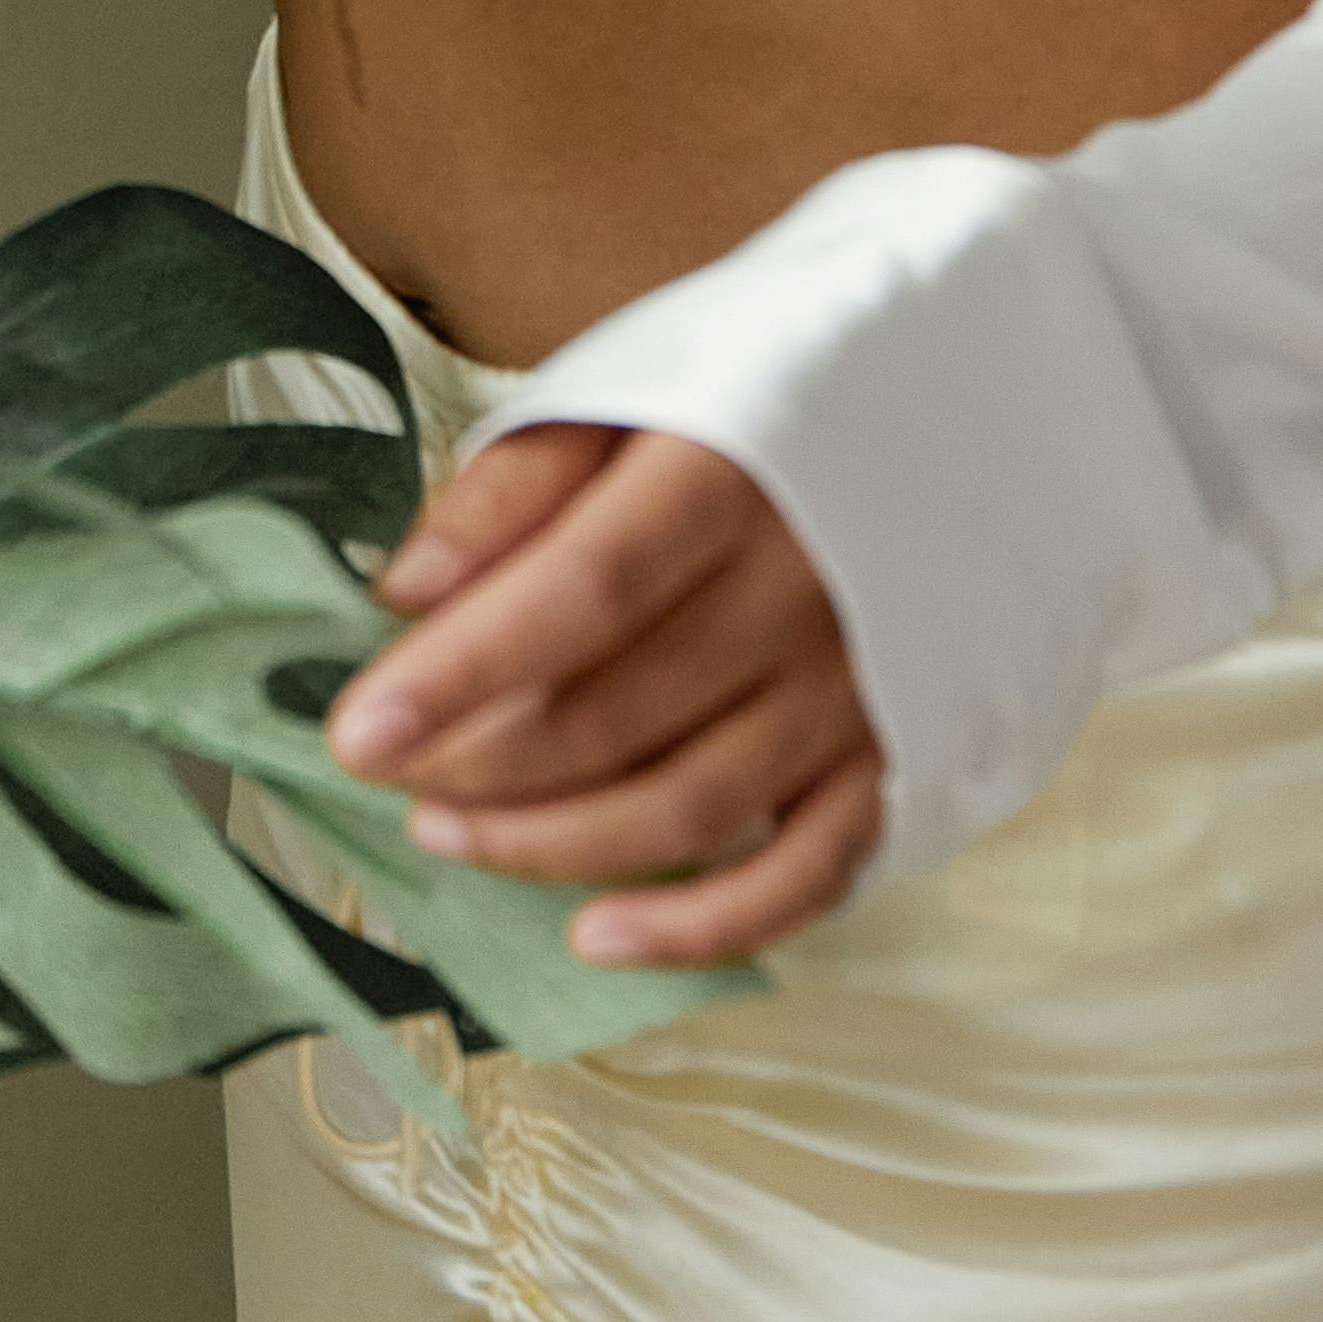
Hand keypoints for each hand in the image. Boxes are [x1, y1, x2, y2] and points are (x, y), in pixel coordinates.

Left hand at [322, 422, 886, 968]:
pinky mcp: (896, 756)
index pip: (580, 593)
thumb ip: (514, 485)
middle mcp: (805, 593)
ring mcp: (860, 688)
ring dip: (547, 841)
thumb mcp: (634, 384)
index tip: (356, 732)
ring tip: (444, 830)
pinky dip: (700, 927)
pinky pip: (805, 875)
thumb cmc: (763, 395)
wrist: (966, 397)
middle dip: (475, 763)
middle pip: (616, 716)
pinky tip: (597, 937)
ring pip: (687, 806)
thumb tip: (403, 591)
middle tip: (385, 772)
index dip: (460, 673)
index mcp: (730, 477)